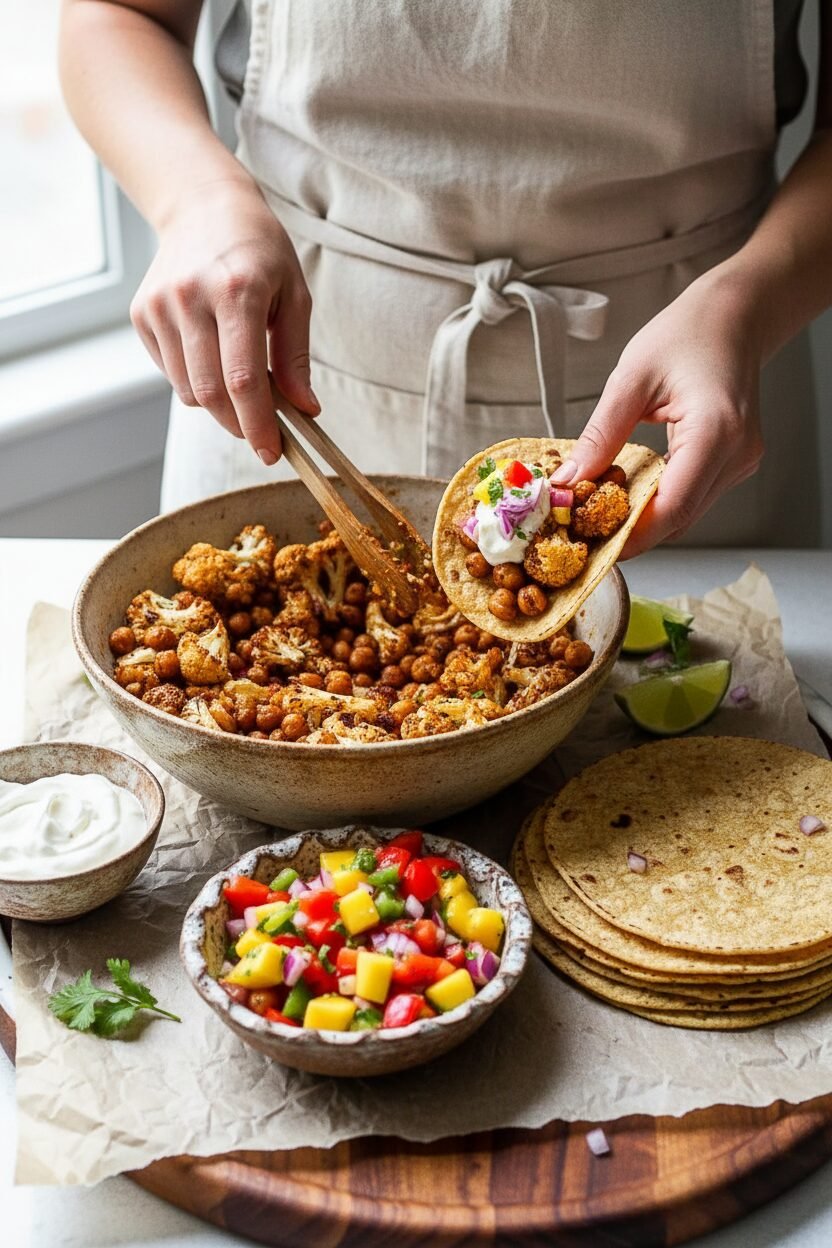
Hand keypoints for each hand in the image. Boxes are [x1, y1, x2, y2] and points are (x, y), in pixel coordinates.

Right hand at [130, 177, 317, 464]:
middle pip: (212, 393)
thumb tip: (306, 411)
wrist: (203, 206)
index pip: (244, 380)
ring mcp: (161, 306)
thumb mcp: (294, 295)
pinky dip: (196, 382)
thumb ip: (297, 356)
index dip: (258, 425)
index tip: (272, 453)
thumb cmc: (260, 253)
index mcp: (238, 291)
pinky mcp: (142, 314)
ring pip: (189, 390)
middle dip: (239, 425)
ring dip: (219, 405)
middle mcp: (192, 298)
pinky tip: (212, 356)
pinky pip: (171, 374)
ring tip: (241, 383)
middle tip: (262, 434)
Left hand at [551, 268, 764, 556]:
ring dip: (644, 519)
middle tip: (583, 534)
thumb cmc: (687, 333)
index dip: (632, 535)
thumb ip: (600, 436)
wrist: (734, 316)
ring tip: (598, 516)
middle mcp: (737, 454)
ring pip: (686, 513)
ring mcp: (740, 461)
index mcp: (715, 431)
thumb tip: (569, 482)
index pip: (674, 506)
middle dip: (631, 532)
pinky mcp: (734, 462)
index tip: (592, 545)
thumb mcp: (631, 380)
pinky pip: (692, 495)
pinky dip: (659, 501)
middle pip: (679, 517)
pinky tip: (628, 496)